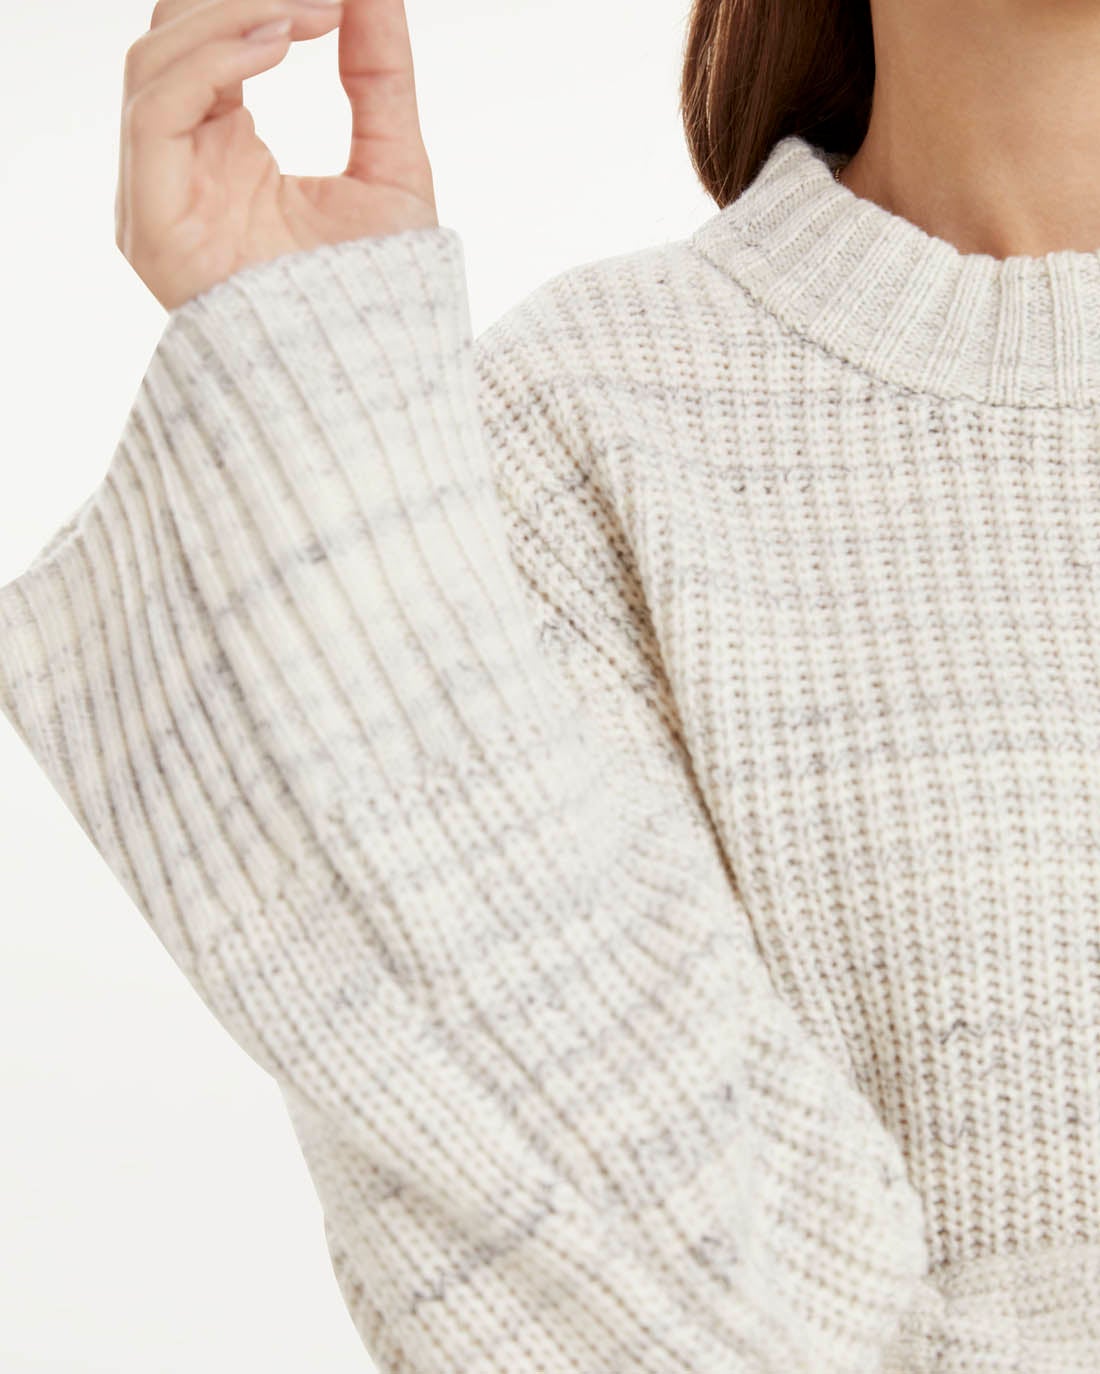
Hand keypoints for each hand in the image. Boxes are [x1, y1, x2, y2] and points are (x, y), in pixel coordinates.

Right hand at [115, 0, 438, 310]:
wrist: (375, 384)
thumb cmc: (383, 300)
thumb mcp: (392, 167)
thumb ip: (379, 76)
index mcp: (227, 152)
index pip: (211, 44)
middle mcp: (183, 167)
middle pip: (173, 39)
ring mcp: (161, 196)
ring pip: (156, 61)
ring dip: (229, 15)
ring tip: (310, 9)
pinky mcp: (149, 221)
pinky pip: (154, 109)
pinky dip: (211, 61)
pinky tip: (278, 44)